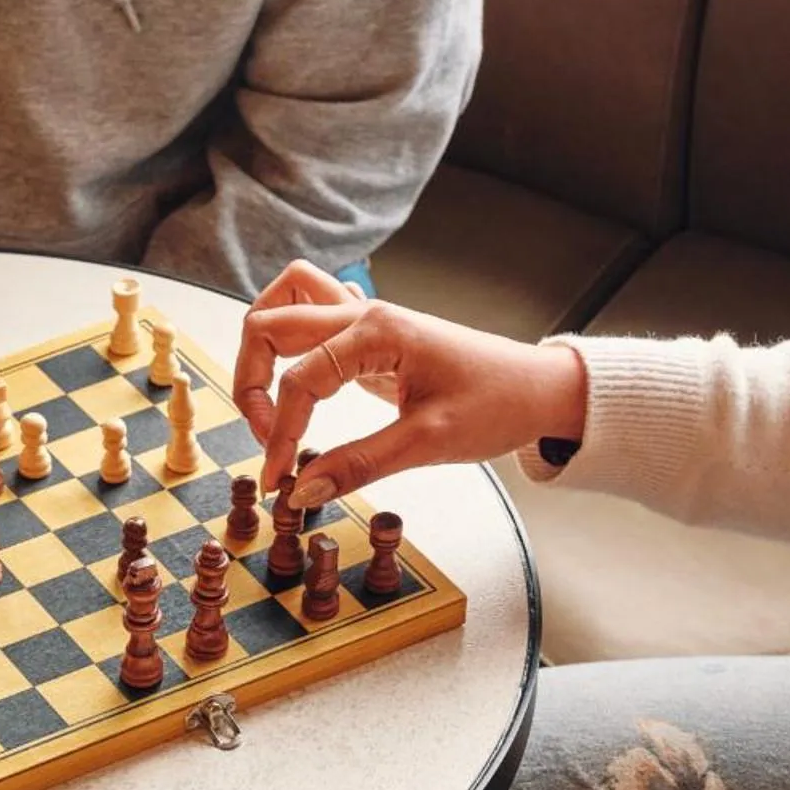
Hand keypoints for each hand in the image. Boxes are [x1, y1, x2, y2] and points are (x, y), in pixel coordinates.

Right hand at [230, 260, 586, 505]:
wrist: (538, 389)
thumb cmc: (496, 404)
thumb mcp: (426, 444)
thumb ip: (356, 466)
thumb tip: (301, 490)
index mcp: (376, 332)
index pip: (300, 381)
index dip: (280, 435)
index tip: (278, 480)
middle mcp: (365, 313)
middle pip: (271, 321)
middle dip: (252, 382)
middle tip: (265, 437)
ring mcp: (368, 317)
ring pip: (288, 299)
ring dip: (264, 343)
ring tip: (270, 400)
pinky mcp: (373, 333)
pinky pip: (314, 313)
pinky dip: (293, 341)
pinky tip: (302, 381)